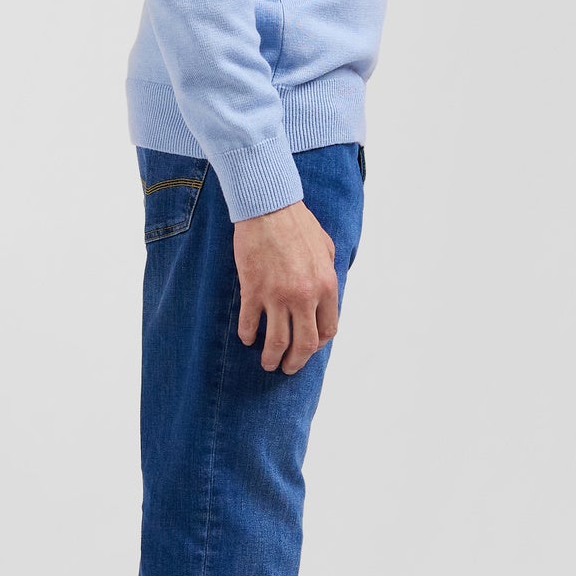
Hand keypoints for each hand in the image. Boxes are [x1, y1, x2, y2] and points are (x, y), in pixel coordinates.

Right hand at [234, 198, 338, 372]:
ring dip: (272, 358)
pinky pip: (250, 323)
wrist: (269, 207)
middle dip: (297, 362)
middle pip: (304, 343)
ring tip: (268, 364)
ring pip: (277, 341)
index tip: (309, 347)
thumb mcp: (327, 247)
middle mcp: (304, 296)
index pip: (328, 330)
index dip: (318, 344)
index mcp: (326, 286)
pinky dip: (248, 335)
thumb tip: (327, 292)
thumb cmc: (298, 222)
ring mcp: (278, 296)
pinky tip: (247, 338)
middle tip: (288, 368)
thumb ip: (328, 273)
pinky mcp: (253, 290)